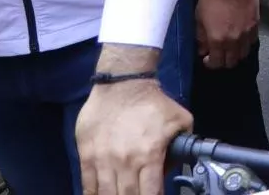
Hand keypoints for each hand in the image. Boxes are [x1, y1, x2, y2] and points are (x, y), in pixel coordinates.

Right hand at [77, 78, 189, 194]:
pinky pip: (88, 184)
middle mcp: (125, 162)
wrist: (122, 84)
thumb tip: (172, 169)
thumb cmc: (152, 102)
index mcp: (149, 155)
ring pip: (107, 193)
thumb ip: (182, 147)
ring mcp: (103, 160)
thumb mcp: (180, 121)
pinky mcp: (86, 155)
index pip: (152, 193)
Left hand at [196, 0, 258, 69]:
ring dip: (236, 54)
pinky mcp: (256, 25)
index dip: (210, 63)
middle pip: (231, 62)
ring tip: (230, 47)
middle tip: (218, 53)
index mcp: (217, 39)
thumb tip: (202, 48)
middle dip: (223, 61)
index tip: (207, 58)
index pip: (216, 63)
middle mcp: (233, 40)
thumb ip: (201, 36)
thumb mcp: (199, 16)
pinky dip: (246, 43)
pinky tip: (240, 37)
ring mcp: (247, 33)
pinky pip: (252, 42)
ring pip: (244, 54)